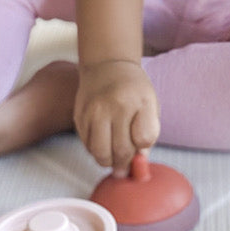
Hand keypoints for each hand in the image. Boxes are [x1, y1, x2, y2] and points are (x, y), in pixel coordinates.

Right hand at [73, 60, 159, 176]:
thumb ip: (148, 133)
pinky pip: (87, 145)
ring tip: (113, 155)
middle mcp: (115, 105)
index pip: (144, 139)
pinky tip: (102, 140)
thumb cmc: (133, 89)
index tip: (140, 146)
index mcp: (139, 101)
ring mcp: (94, 111)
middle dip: (124, 163)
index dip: (143, 148)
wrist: (107, 66)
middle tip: (125, 165)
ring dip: (108, 160)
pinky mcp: (79, 115)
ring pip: (99, 153)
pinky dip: (95, 150)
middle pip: (120, 151)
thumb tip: (138, 163)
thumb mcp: (150, 104)